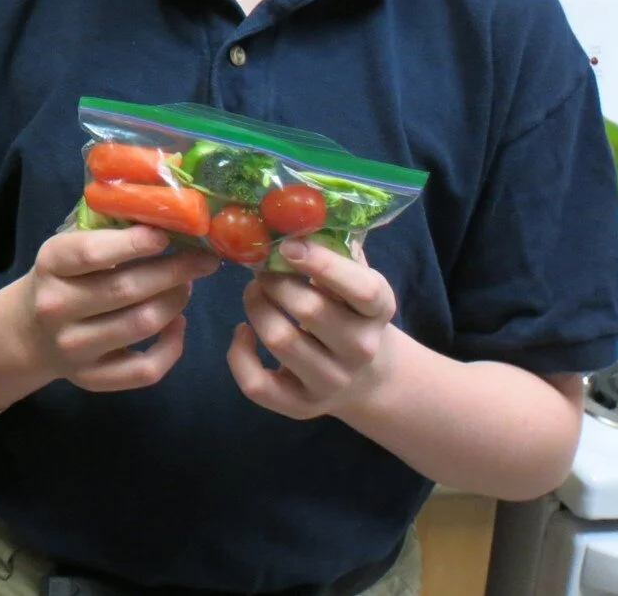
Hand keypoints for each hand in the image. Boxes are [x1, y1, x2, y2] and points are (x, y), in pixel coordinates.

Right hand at [23, 225, 218, 392]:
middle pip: (126, 289)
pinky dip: (172, 346)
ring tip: (186, 286)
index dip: (134, 243)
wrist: (31, 332)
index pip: (92, 254)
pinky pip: (145, 369)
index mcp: (50, 265)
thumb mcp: (70, 248)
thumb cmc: (65, 278)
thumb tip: (171, 223)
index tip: (166, 234)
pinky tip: (177, 324)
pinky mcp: (91, 379)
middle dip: (175, 271)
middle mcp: (56, 308)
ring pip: (141, 325)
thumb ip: (108, 235)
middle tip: (203, 259)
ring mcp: (73, 348)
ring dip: (175, 301)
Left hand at [226, 238, 397, 418]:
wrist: (369, 378)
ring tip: (253, 293)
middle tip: (260, 270)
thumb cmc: (351, 312)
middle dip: (274, 283)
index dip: (323, 264)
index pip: (362, 289)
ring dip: (255, 308)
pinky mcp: (302, 407)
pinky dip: (238, 355)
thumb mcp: (355, 280)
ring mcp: (332, 382)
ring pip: (280, 341)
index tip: (288, 246)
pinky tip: (243, 333)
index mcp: (379, 310)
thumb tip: (300, 210)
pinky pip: (257, 383)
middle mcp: (361, 349)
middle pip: (308, 311)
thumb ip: (336, 248)